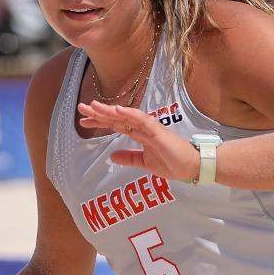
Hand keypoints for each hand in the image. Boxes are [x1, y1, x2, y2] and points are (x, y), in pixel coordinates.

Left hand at [78, 101, 198, 179]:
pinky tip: (119, 110)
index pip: (115, 125)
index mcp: (139, 134)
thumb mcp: (145, 163)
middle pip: (117, 118)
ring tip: (95, 106)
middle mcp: (142, 128)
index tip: (83, 121)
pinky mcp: (159, 133)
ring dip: (111, 111)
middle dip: (99, 113)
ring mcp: (150, 129)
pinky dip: (131, 114)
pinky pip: (143, 121)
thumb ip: (130, 157)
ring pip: (127, 116)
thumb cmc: (172, 162)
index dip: (100, 121)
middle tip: (81, 108)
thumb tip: (111, 156)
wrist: (192, 167)